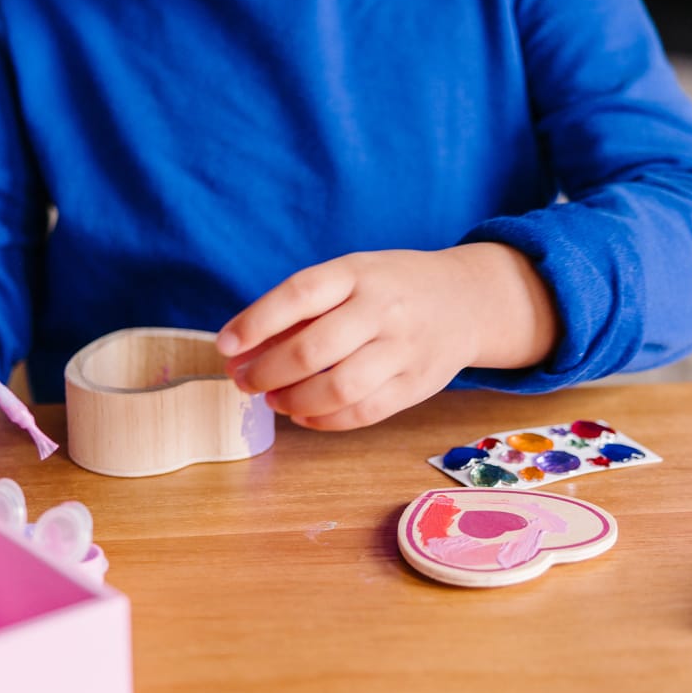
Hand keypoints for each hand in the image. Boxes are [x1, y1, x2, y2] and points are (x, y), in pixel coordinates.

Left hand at [216, 243, 557, 430]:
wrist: (466, 300)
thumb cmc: (390, 287)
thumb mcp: (350, 276)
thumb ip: (299, 309)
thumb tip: (238, 350)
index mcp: (359, 272)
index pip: (300, 294)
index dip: (256, 322)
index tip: (225, 345)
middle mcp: (384, 308)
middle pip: (314, 349)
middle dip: (267, 372)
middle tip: (244, 381)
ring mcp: (404, 349)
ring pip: (339, 388)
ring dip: (293, 400)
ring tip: (272, 399)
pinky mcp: (417, 385)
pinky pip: (365, 412)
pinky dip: (325, 420)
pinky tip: (303, 414)